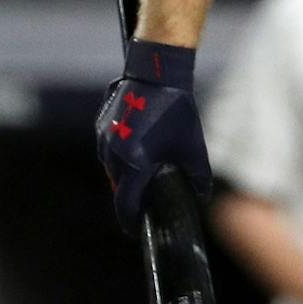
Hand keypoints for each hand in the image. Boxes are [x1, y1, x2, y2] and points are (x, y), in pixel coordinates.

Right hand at [94, 40, 211, 236]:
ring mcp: (104, 139)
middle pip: (119, 187)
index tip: (136, 230)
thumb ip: (197, 176)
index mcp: (135, 163)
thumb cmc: (177, 110)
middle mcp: (113, 154)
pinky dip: (120, 155)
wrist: (156, 73)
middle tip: (147, 199)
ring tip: (144, 170)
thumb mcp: (192, 146)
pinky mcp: (101, 126)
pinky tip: (137, 146)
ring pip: (112, 168)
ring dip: (126, 174)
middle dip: (132, 195)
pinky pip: (108, 150)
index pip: (126, 203)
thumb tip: (202, 197)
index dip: (130, 220)